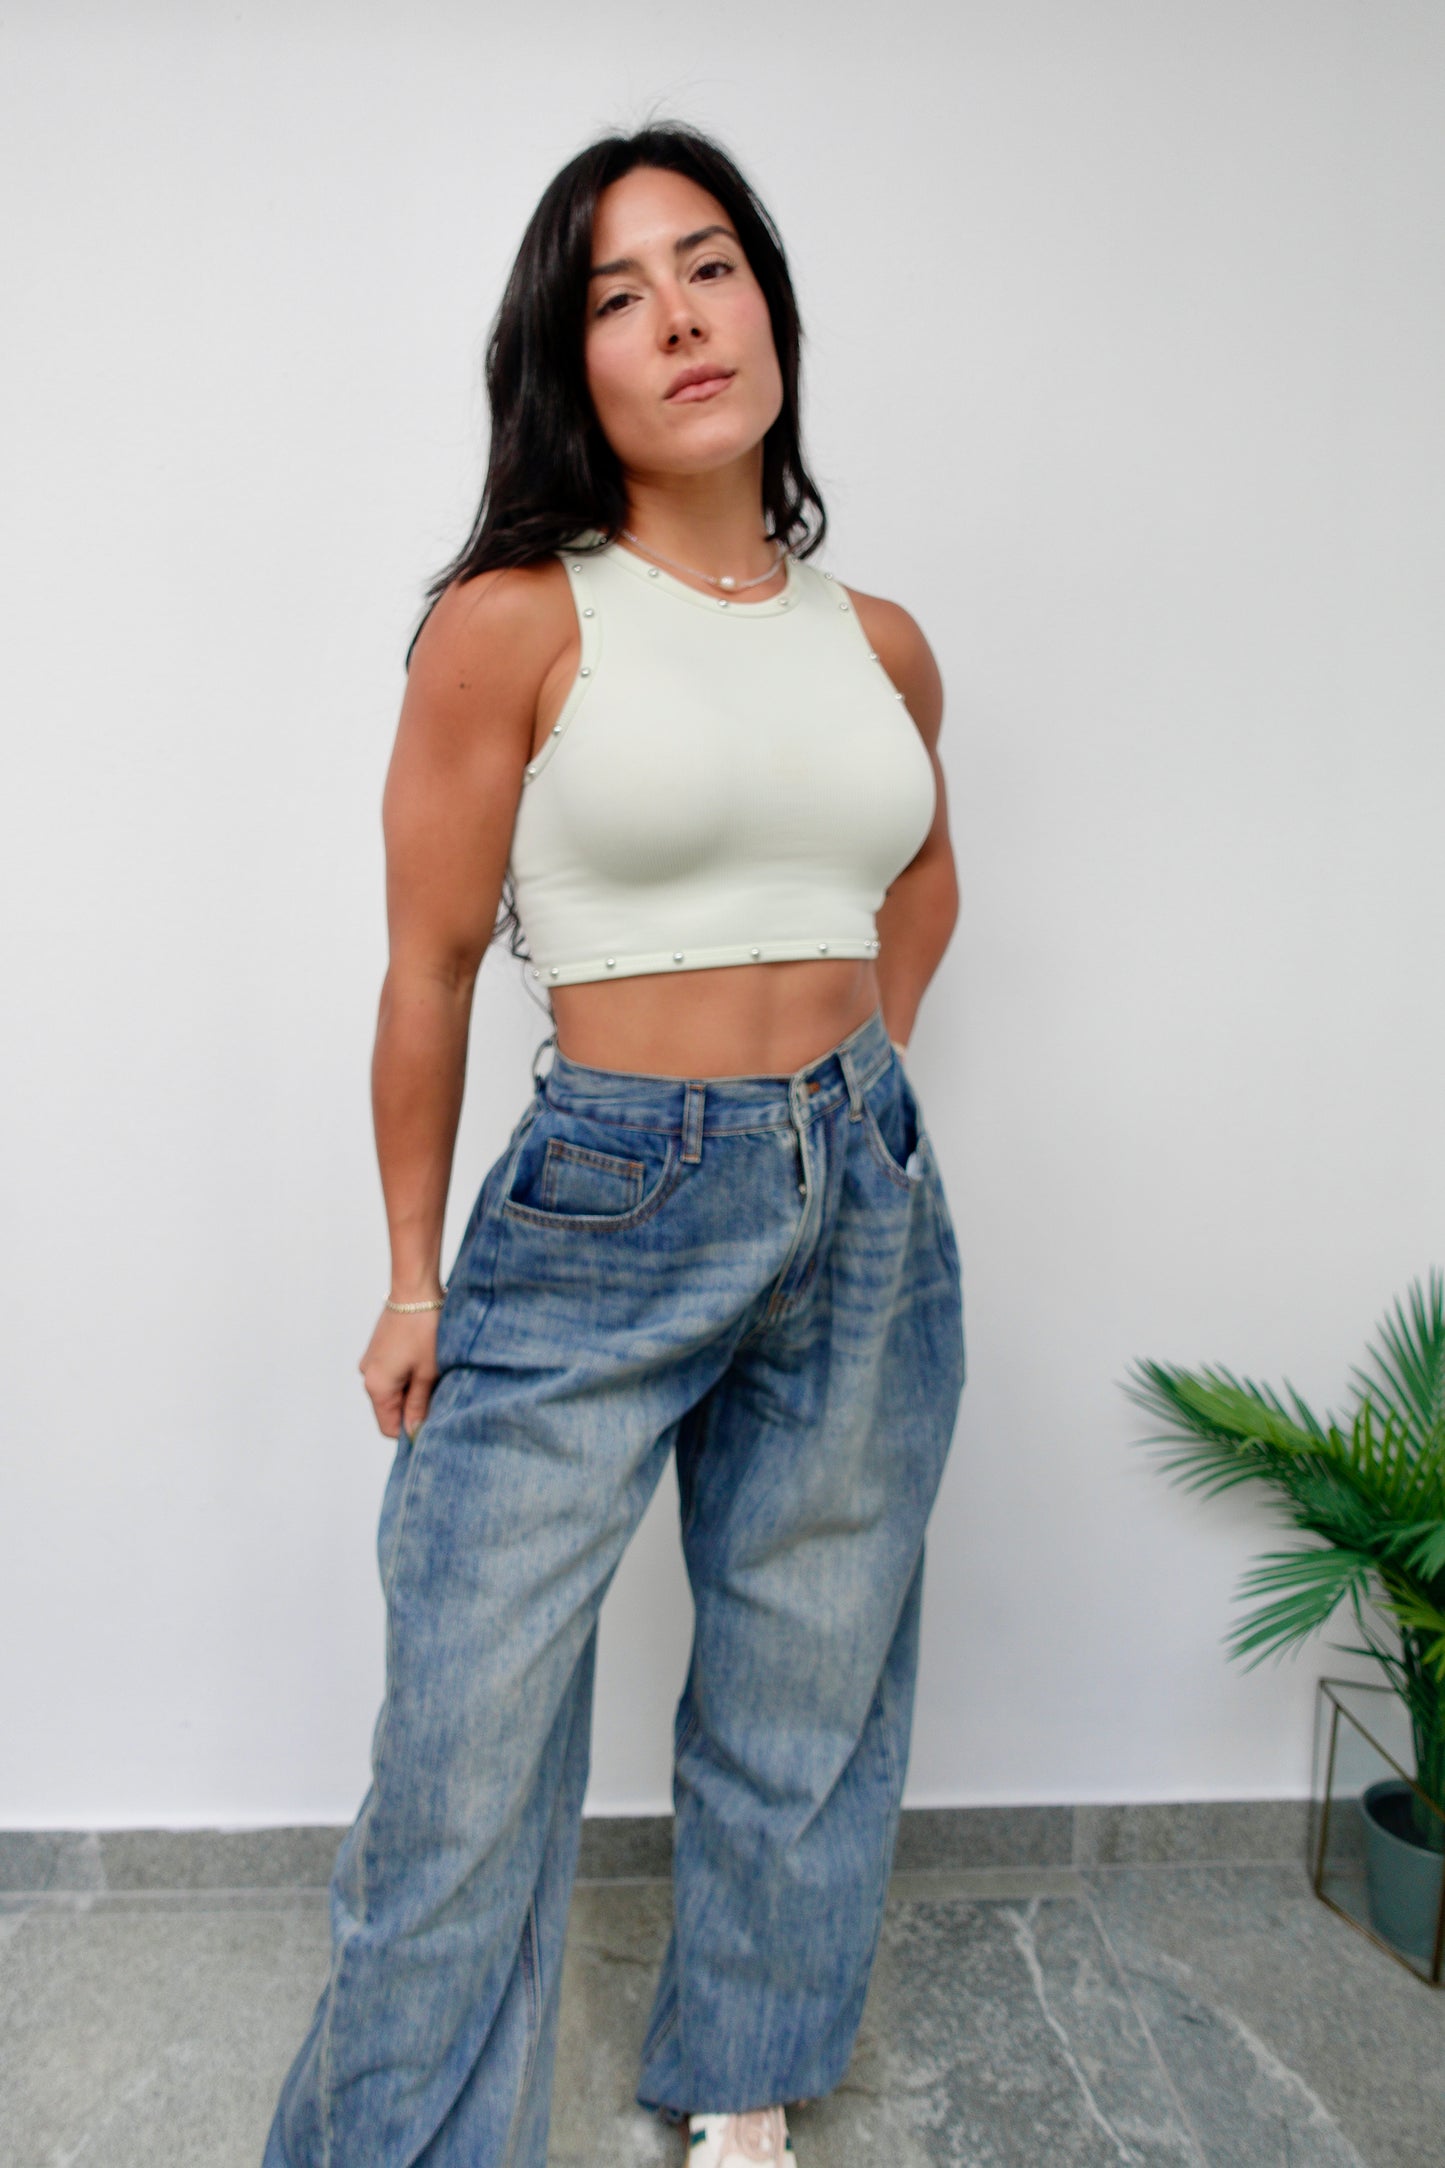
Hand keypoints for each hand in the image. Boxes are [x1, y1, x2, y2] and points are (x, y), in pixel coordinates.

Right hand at [359, 1303, 440, 1440]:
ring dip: (412, 1388)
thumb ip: (418, 1406)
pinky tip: (425, 1359)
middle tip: (438, 1390)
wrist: (415, 1290)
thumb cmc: (425, 1331)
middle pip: (390, 1408)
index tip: (434, 1419)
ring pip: (393, 1390)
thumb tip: (413, 1433)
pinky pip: (391, 1372)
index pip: (389, 1428)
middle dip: (414, 1406)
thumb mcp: (428, 1373)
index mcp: (376, 1386)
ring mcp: (370, 1361)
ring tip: (433, 1371)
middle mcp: (367, 1376)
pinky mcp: (377, 1349)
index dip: (411, 1430)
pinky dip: (407, 1373)